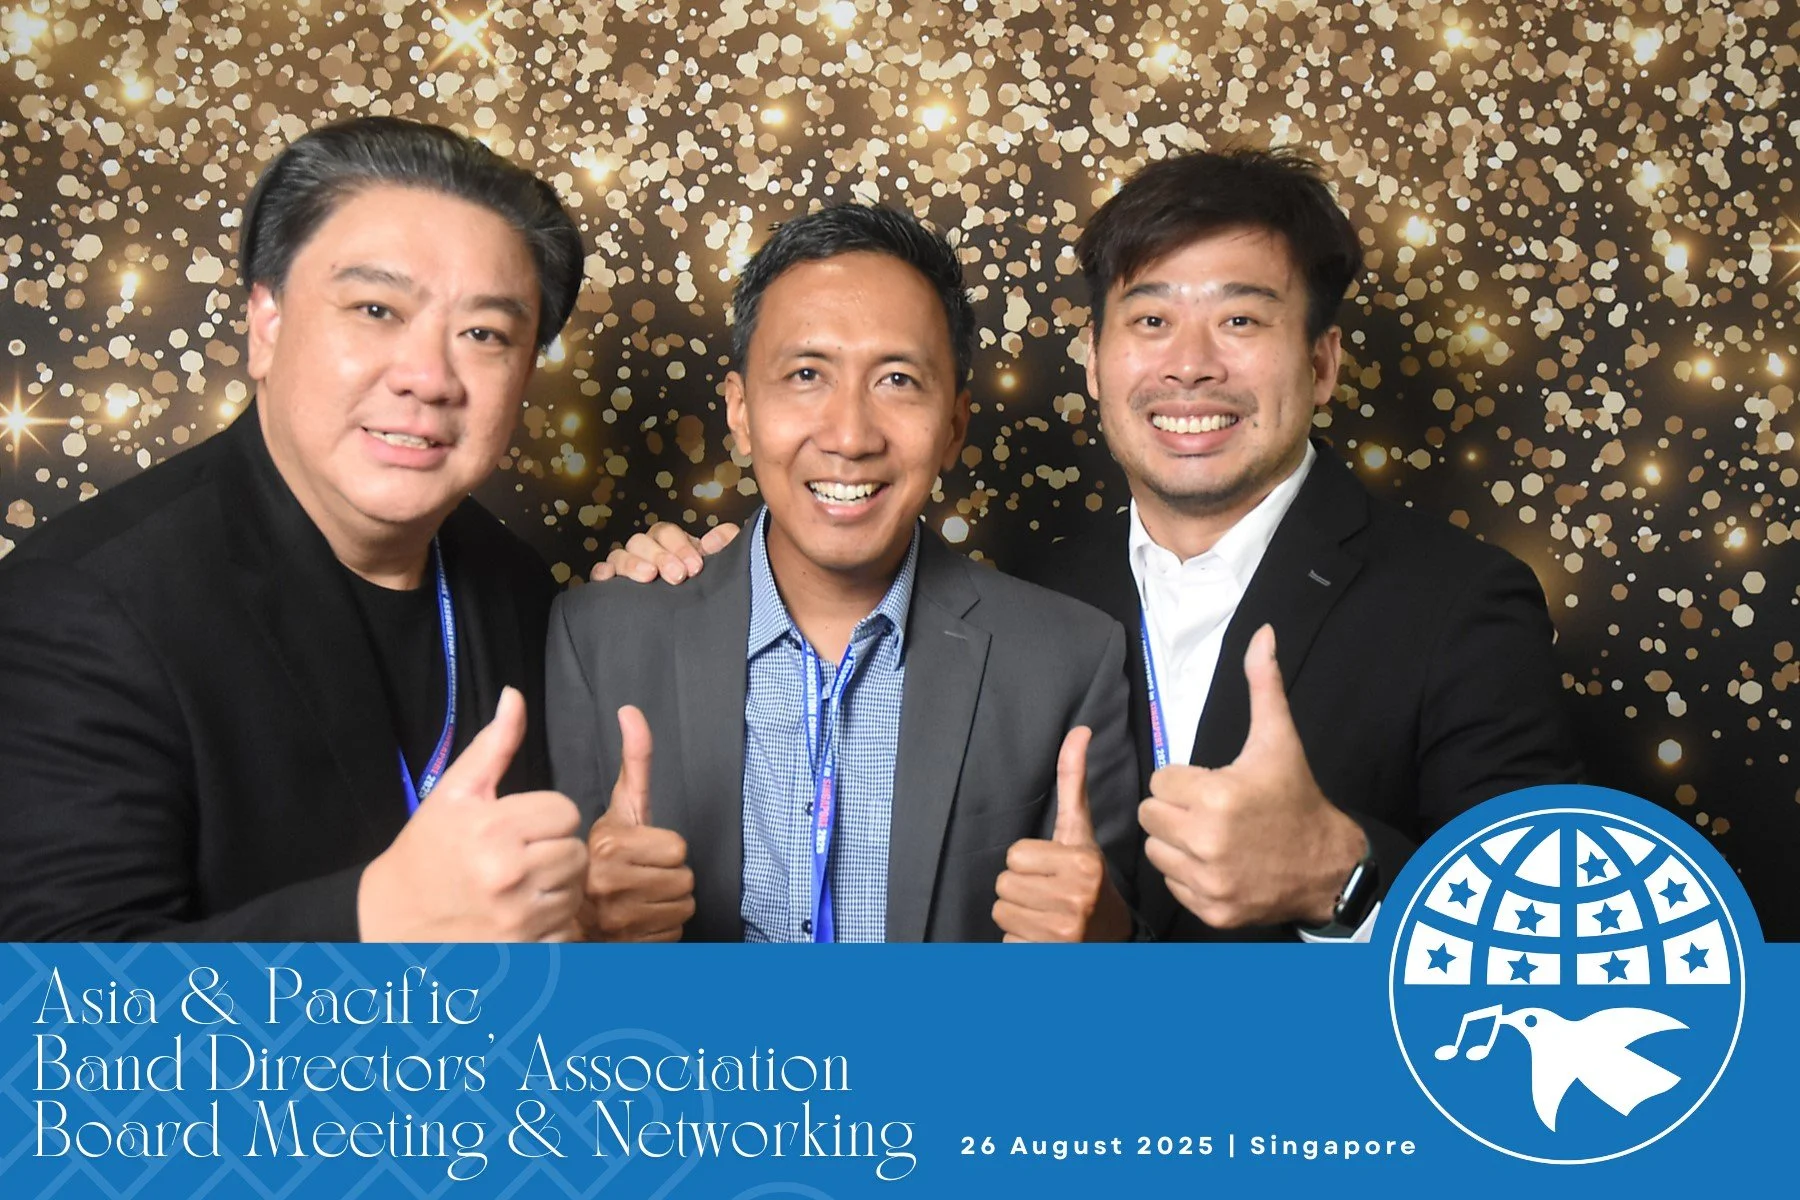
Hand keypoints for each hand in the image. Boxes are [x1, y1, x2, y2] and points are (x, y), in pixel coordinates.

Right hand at [358, 687, 586, 941]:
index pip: (566, 812)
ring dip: (557, 888)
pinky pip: (565, 931)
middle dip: (555, 851)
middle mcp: (508, 875)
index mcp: (494, 830)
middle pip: (576, 852)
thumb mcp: (455, 792)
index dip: (547, 817)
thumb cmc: (428, 850)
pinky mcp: (521, 954)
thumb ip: (493, 745)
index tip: (520, 826)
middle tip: (521, 856)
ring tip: (521, 885)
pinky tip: (521, 917)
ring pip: (575, 891)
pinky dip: (551, 926)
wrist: (393, 918)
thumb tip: (515, 696)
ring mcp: (516, 919)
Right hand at [580, 705, 694, 940]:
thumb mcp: (617, 808)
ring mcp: (616, 921)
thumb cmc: (599, 861)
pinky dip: (660, 930)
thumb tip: (632, 712)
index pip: (678, 847)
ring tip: (637, 898)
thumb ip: (634, 762)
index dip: (662, 849)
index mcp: (606, 845)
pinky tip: (637, 922)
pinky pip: (673, 935)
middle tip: (639, 877)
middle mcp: (606, 884)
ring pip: (683, 907)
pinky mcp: (625, 948)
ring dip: (666, 904)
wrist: (567, 918)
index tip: (636, 852)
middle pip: (685, 878)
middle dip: (667, 877)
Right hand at [589, 522, 739, 583]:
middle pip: (642, 541)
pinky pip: (600, 573)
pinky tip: (608, 579)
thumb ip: (727, 543)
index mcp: (670, 545)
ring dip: (632, 564)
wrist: (697, 628)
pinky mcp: (614, 589)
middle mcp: (647, 553)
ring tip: (649, 577)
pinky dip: (602, 573)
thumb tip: (711, 540)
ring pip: (619, 555)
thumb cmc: (707, 588)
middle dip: (659, 556)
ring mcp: (629, 569)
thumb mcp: (724, 565)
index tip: (695, 568)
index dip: (680, 546)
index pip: (667, 533)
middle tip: (677, 576)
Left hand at [991, 727, 1130, 941]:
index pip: (1013, 855)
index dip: (1028, 861)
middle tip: (1047, 892)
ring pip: (1002, 911)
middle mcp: (1075, 899)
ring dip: (1018, 913)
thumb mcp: (1080, 830)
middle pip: (1003, 884)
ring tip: (1045, 913)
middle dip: (1021, 888)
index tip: (1051, 868)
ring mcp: (1062, 932)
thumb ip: (1073, 781)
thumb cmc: (1088, 877)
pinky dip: (1019, 940)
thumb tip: (1079, 729)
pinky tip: (1042, 936)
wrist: (1109, 936)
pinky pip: (1006, 940)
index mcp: (1082, 863)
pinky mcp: (1046, 956)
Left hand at [1138, 625, 1365, 928]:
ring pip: (1155, 850)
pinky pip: (1171, 884)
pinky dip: (1188, 875)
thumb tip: (1263, 632)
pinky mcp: (1210, 910)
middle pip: (1150, 815)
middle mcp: (1208, 841)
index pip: (1159, 781)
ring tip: (1212, 835)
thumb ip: (1263, 684)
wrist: (1327, 865)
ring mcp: (1209, 881)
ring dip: (1175, 842)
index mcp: (1217, 796)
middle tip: (1209, 810)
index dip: (1184, 780)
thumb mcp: (1278, 739)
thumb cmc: (1295, 798)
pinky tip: (1217, 863)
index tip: (1212, 785)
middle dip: (1174, 809)